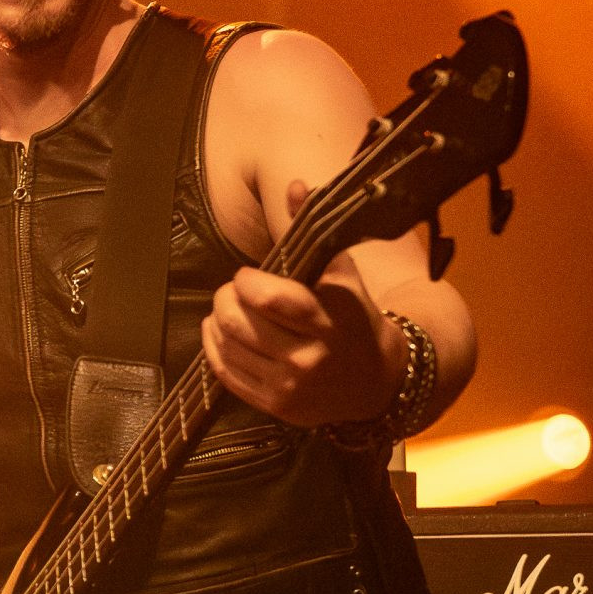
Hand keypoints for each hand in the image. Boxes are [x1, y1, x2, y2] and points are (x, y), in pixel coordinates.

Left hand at [202, 184, 400, 426]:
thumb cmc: (354, 318)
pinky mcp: (275, 407)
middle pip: (236, 321)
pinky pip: (225, 373)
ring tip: (229, 310)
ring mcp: (289, 386)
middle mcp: (307, 357)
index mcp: (325, 319)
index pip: (266, 297)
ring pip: (226, 346)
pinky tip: (222, 333)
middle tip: (234, 291)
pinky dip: (215, 347)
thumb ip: (313, 229)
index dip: (245, 280)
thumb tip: (295, 187)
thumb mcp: (341, 272)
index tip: (249, 275)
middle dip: (226, 298)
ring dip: (217, 321)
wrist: (378, 380)